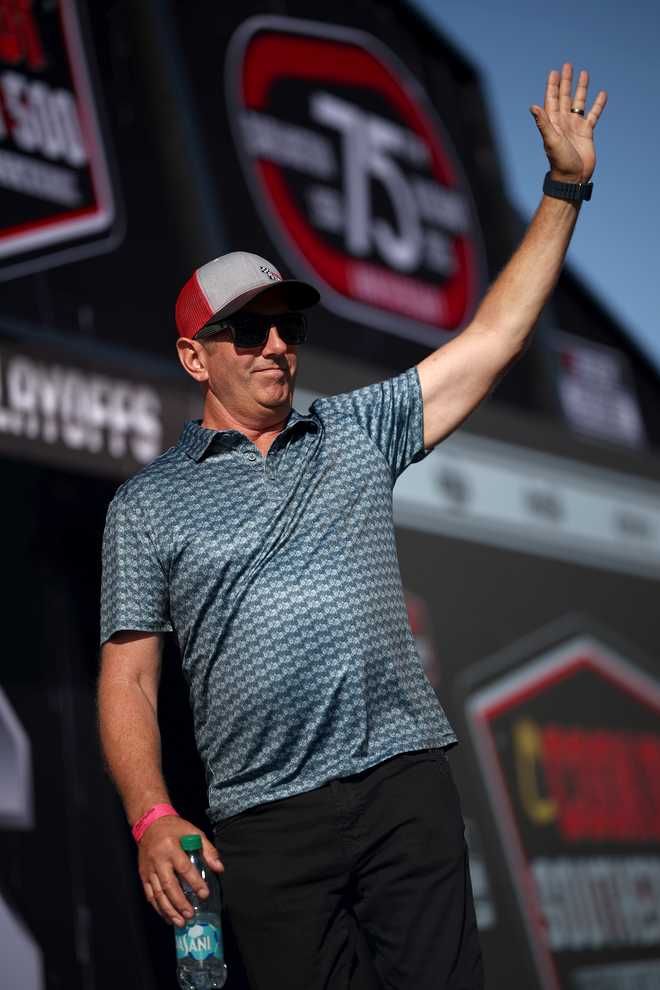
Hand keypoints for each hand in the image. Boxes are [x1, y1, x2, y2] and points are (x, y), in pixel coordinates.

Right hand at [138, 815, 223, 926]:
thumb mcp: (193, 832)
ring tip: (180, 922)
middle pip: (169, 886)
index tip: (204, 894)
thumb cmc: (174, 829)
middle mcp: (158, 860)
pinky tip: (167, 917)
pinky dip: (158, 908)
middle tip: (191, 915)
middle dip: (180, 903)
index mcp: (172, 848)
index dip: (195, 883)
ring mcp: (149, 869)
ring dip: (169, 910)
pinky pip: (149, 895)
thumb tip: (219, 868)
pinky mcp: (143, 875)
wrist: (149, 824)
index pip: (184, 869)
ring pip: (158, 894)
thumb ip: (208, 850)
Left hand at [530, 63, 606, 182]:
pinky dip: (597, 105)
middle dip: (566, 82)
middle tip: (567, 65)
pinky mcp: (587, 133)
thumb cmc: (559, 161)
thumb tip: (533, 106)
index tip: (554, 72)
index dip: (552, 86)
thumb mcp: (551, 140)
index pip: (552, 99)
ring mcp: (575, 127)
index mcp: (553, 122)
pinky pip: (593, 115)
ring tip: (584, 73)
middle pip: (564, 97)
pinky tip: (602, 94)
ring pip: (578, 103)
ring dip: (581, 89)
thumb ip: (543, 123)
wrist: (572, 177)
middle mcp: (563, 122)